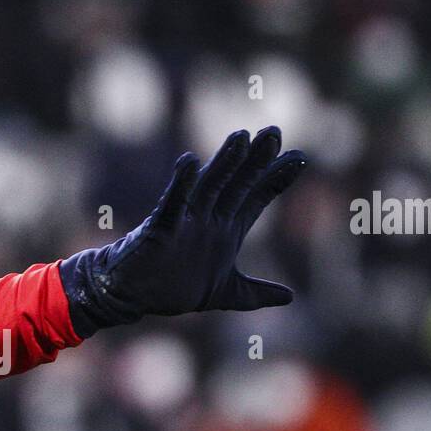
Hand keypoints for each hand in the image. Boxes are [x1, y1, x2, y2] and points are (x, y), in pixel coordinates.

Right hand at [58, 127, 305, 335]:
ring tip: (241, 137)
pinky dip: (180, 185)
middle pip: (236, 184)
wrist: (131, 295)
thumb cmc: (173, 288)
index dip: (275, 179)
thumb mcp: (224, 293)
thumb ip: (256, 294)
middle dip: (255, 160)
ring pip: (208, 187)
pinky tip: (189, 162)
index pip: (255, 198)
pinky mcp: (159, 229)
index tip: (299, 158)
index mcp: (226, 230)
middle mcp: (208, 219)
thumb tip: (289, 298)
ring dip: (224, 163)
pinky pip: (171, 205)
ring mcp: (185, 222)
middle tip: (274, 132)